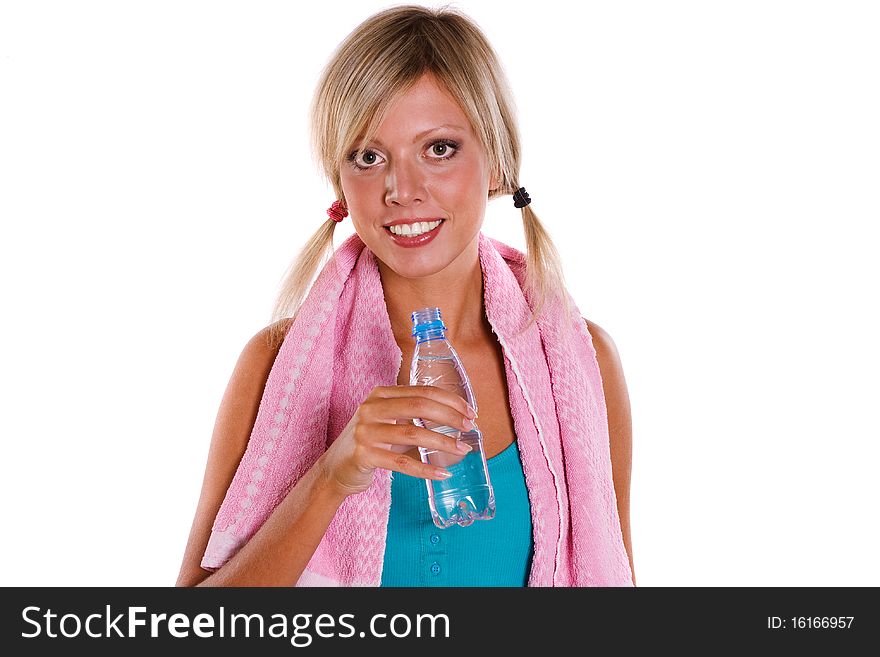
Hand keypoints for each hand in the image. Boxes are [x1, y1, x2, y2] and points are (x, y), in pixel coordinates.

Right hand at [317, 385, 476, 497]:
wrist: (335, 468)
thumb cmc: (370, 443)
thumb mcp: (387, 420)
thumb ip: (411, 413)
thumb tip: (456, 418)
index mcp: (379, 395)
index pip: (421, 391)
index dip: (450, 400)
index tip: (470, 411)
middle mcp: (371, 408)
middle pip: (419, 406)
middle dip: (450, 416)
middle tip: (470, 427)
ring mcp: (365, 432)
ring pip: (413, 434)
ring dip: (443, 442)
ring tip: (462, 450)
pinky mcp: (363, 456)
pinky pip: (402, 463)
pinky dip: (426, 469)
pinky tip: (442, 473)